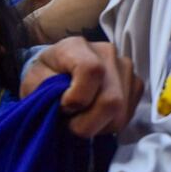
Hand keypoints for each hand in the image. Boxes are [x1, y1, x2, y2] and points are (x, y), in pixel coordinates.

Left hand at [21, 38, 142, 137]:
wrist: (59, 69)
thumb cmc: (45, 77)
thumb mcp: (34, 83)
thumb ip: (47, 92)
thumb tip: (71, 107)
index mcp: (77, 46)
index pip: (91, 71)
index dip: (78, 98)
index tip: (63, 107)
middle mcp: (108, 53)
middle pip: (111, 99)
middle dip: (87, 123)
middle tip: (70, 122)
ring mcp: (126, 68)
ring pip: (121, 112)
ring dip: (98, 125)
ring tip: (82, 118)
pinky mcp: (136, 84)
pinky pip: (128, 114)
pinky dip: (109, 123)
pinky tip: (95, 116)